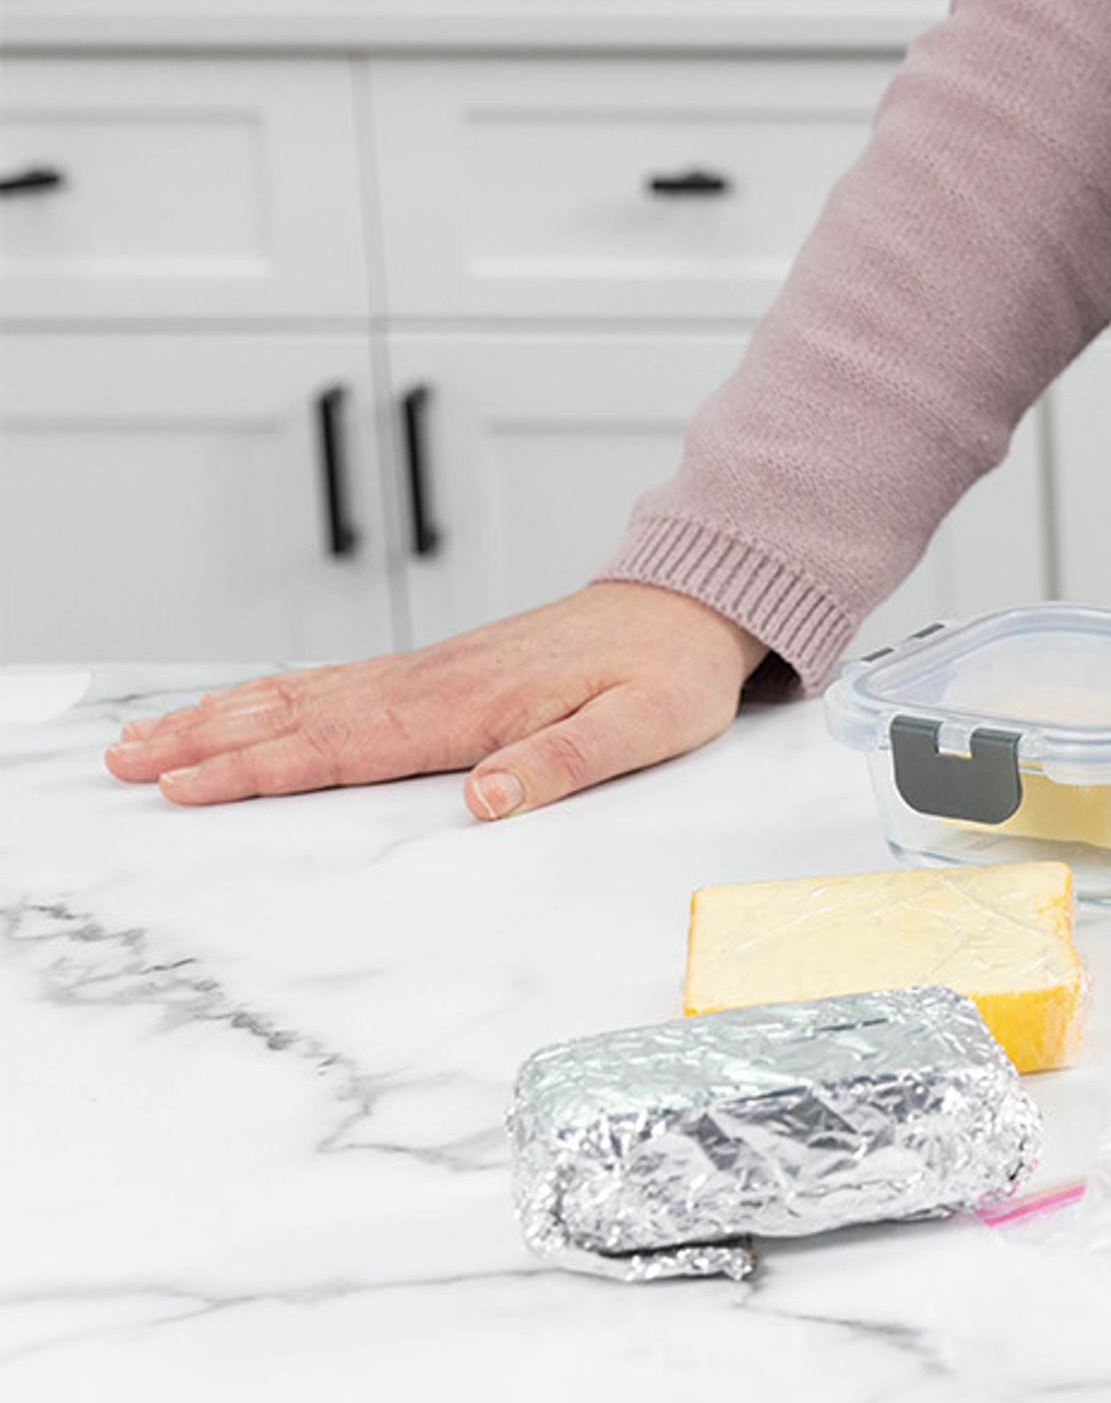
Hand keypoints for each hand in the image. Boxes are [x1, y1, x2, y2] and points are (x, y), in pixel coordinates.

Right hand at [101, 582, 768, 820]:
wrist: (692, 604)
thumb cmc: (670, 672)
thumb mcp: (644, 727)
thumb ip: (564, 764)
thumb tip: (484, 798)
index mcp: (474, 706)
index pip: (347, 745)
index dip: (262, 768)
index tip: (189, 785)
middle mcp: (438, 683)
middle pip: (300, 718)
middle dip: (208, 743)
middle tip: (125, 764)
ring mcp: (432, 671)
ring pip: (305, 696)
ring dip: (221, 717)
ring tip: (144, 738)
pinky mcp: (441, 669)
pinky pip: (337, 683)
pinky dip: (271, 696)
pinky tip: (233, 709)